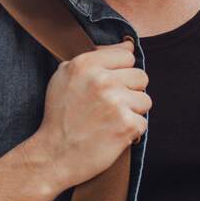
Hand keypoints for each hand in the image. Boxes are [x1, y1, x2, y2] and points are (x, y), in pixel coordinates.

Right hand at [30, 39, 149, 190]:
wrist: (53, 155)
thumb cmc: (59, 116)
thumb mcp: (65, 77)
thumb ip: (95, 57)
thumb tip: (128, 45)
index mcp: (85, 65)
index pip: (127, 55)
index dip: (120, 72)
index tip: (108, 86)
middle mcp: (101, 80)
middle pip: (141, 76)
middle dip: (129, 91)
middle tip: (109, 107)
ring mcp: (115, 103)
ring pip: (145, 100)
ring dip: (132, 112)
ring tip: (111, 121)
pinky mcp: (126, 125)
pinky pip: (143, 122)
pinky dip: (131, 131)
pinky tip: (113, 134)